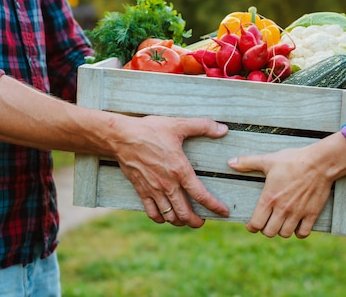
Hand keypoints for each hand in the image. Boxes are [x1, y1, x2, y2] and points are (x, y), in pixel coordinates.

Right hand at [113, 115, 229, 227]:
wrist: (122, 137)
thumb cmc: (150, 130)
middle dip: (197, 221)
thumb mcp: (178, 124)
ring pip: (170, 217)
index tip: (224, 212)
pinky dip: (160, 219)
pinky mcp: (141, 191)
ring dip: (180, 221)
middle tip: (203, 221)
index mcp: (180, 170)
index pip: (201, 195)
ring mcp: (153, 190)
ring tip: (186, 219)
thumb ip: (202, 126)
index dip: (215, 206)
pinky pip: (152, 213)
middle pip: (185, 213)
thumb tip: (223, 129)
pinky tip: (165, 216)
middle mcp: (167, 184)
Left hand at [227, 133, 345, 237]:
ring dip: (281, 231)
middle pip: (269, 232)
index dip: (251, 226)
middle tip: (266, 222)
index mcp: (269, 198)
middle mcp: (282, 209)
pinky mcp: (312, 214)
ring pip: (285, 234)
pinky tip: (296, 224)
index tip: (252, 224)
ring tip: (280, 223)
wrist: (319, 162)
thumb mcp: (268, 160)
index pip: (256, 224)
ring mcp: (297, 213)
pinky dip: (298, 232)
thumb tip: (230, 162)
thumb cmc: (292, 160)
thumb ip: (247, 162)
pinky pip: (303, 233)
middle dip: (265, 229)